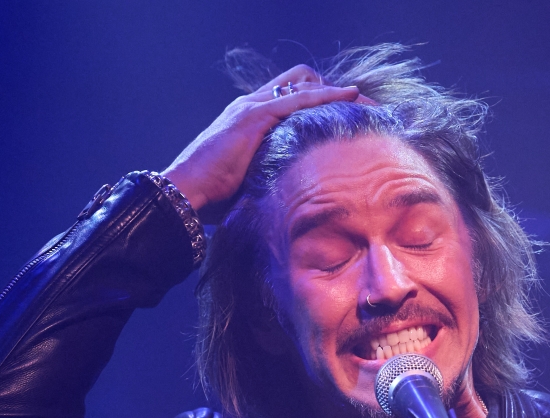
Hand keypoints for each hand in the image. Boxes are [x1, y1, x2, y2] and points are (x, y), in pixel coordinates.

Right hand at [162, 65, 367, 211]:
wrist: (185, 193)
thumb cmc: (213, 198)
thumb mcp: (250, 182)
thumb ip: (270, 178)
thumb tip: (295, 203)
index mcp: (249, 119)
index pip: (290, 97)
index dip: (319, 103)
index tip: (346, 120)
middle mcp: (251, 106)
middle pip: (300, 82)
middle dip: (330, 93)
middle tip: (359, 111)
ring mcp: (252, 108)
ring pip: (304, 86)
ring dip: (337, 94)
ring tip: (365, 103)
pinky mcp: (254, 116)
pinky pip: (299, 98)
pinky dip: (327, 96)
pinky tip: (350, 98)